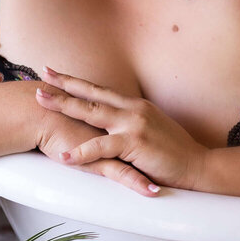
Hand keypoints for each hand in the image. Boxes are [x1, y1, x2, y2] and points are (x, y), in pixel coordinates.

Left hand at [35, 69, 207, 195]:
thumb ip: (131, 123)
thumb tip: (113, 123)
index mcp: (136, 106)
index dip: (76, 82)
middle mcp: (133, 110)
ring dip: (64, 106)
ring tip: (41, 103)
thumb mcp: (151, 130)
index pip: (100, 91)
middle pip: (92, 95)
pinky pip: (102, 146)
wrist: (198, 167)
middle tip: (42, 77)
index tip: (55, 73)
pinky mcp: (135, 143)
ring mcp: (134, 124)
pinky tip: (64, 156)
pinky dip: (81, 152)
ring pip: (92, 112)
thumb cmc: (174, 153)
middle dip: (63, 86)